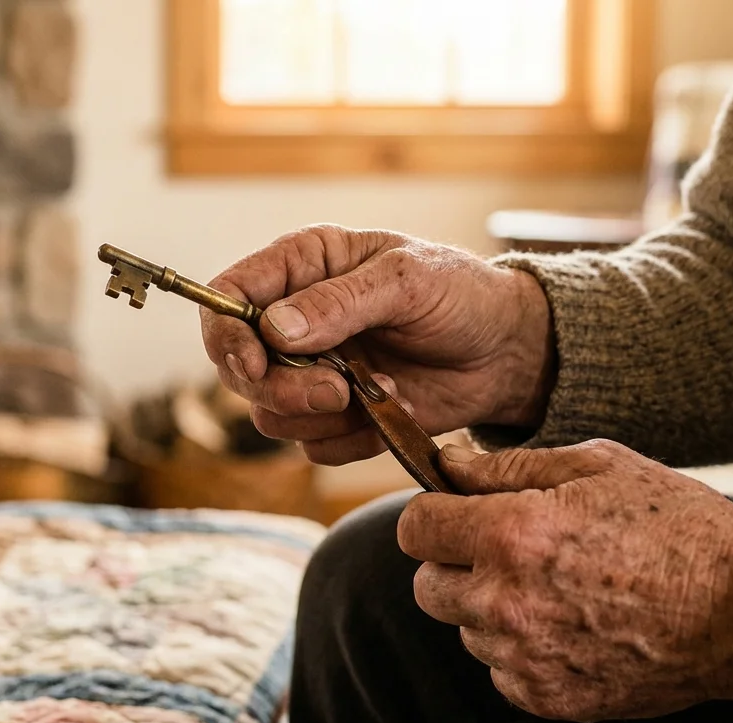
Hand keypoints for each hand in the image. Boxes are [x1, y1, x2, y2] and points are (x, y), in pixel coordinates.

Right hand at [200, 224, 554, 464]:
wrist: (506, 351)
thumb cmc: (460, 294)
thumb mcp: (406, 281)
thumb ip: (338, 303)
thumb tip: (273, 328)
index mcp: (301, 267)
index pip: (226, 298)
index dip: (226, 335)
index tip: (253, 364)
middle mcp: (294, 321)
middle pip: (237, 369)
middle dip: (280, 388)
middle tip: (338, 390)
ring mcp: (312, 372)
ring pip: (269, 415)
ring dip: (320, 415)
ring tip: (380, 391)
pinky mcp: (336, 417)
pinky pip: (312, 445)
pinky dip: (351, 437)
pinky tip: (391, 409)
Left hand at [401, 439, 732, 721]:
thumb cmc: (678, 526)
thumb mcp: (597, 467)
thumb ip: (507, 465)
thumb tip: (447, 465)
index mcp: (513, 533)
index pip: (415, 528)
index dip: (434, 514)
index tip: (457, 512)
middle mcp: (506, 600)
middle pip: (426, 585)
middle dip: (454, 563)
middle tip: (508, 550)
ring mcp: (524, 657)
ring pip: (464, 630)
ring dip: (490, 608)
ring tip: (556, 588)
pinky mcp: (547, 698)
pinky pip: (500, 671)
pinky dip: (520, 651)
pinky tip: (571, 625)